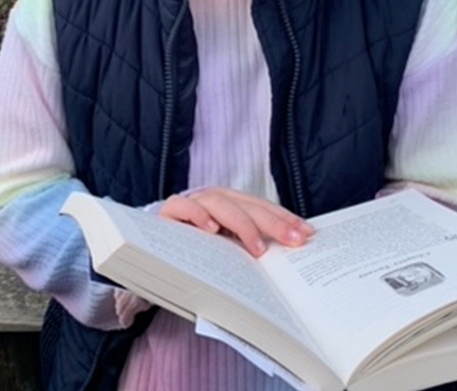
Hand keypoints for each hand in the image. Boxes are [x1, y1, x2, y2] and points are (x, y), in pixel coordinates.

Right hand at [158, 187, 313, 256]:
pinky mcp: (167, 212)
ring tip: (257, 247)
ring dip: (240, 224)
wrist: (149, 257)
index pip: (262, 207)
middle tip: (296, 239)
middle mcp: (212, 200)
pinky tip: (211, 230)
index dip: (284, 218)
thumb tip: (287, 255)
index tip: (308, 233)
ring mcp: (190, 203)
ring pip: (219, 202)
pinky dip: (197, 215)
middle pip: (247, 205)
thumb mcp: (227, 253)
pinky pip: (183, 207)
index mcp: (230, 205)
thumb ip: (248, 249)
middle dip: (273, 222)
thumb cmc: (195, 256)